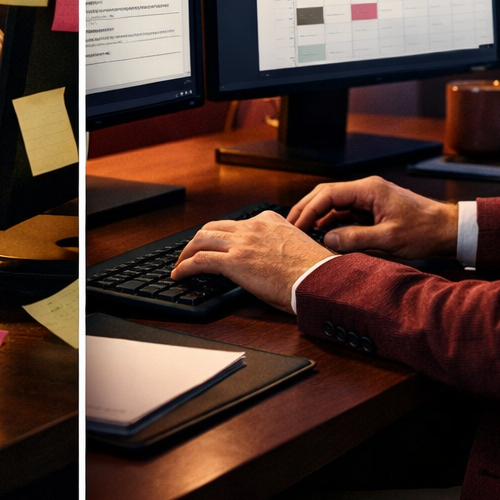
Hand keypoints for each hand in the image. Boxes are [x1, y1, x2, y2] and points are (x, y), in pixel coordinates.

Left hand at [170, 211, 335, 312]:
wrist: (320, 279)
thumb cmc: (315, 270)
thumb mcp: (297, 246)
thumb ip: (280, 244)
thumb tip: (274, 258)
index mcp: (270, 220)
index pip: (237, 223)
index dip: (222, 235)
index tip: (218, 245)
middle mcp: (254, 227)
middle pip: (214, 227)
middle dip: (199, 240)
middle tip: (192, 252)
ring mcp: (243, 242)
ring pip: (202, 239)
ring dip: (187, 252)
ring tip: (181, 263)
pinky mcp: (235, 262)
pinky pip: (200, 260)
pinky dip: (185, 266)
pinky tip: (179, 274)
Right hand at [287, 176, 458, 258]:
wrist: (447, 230)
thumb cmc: (424, 231)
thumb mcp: (388, 239)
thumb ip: (355, 238)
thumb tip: (327, 239)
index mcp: (369, 189)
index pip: (328, 194)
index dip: (308, 209)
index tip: (296, 226)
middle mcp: (366, 189)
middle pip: (326, 194)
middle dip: (307, 210)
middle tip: (290, 227)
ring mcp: (369, 199)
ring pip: (334, 204)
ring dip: (318, 217)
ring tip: (303, 233)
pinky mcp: (372, 210)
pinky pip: (345, 213)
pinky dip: (332, 223)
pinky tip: (324, 236)